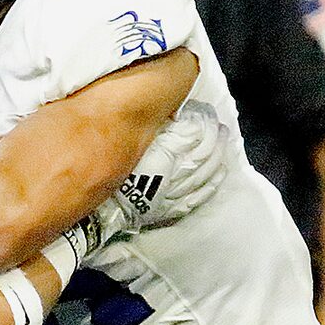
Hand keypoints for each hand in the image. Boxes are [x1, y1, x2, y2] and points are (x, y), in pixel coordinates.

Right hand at [83, 107, 220, 243]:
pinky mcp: (172, 208)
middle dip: (215, 135)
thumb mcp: (129, 144)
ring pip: (206, 172)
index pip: (194, 132)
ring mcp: (176, 192)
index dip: (203, 120)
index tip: (205, 111)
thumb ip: (151, 130)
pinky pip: (199, 195)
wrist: (100, 213)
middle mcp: (175, 173)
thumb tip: (168, 114)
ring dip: (218, 155)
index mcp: (164, 154)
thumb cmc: (109, 176)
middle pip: (204, 151)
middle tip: (220, 124)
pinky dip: (212, 184)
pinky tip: (220, 174)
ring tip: (224, 142)